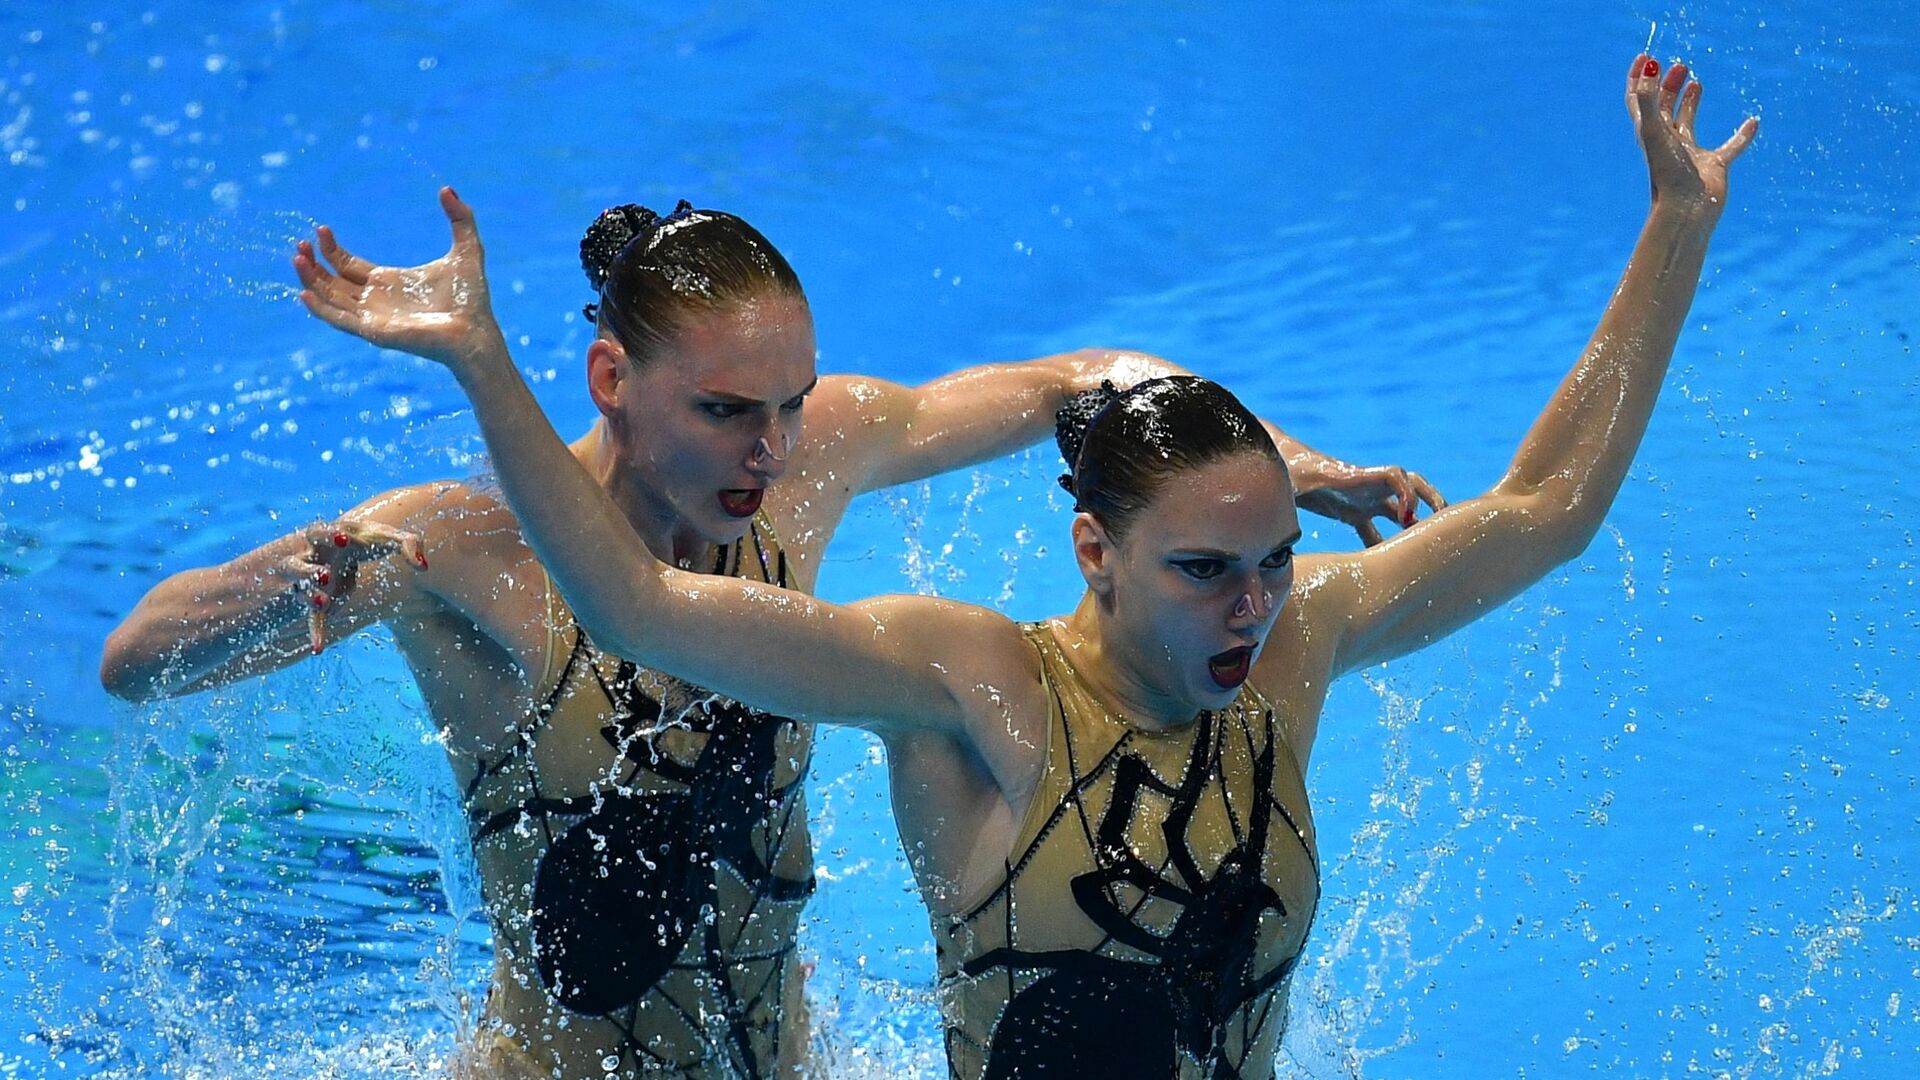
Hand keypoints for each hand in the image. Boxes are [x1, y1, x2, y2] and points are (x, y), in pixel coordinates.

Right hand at [286, 520, 426, 654]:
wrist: (337, 554)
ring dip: (311, 591)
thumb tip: (423, 567)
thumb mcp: (386, 539)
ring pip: (301, 580)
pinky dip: (317, 631)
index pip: (331, 529)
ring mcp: (312, 575)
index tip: (345, 540)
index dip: (334, 534)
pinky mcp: (314, 599)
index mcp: (336, 534)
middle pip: (310, 544)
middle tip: (328, 568)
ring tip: (323, 604)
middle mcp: (318, 552)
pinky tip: (318, 648)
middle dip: (318, 552)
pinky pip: (312, 616)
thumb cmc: (364, 542)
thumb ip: (409, 544)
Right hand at [294, 186, 508, 372]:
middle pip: (332, 281)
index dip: (331, 250)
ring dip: (310, 280)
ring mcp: (372, 317)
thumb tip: (448, 189)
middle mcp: (375, 300)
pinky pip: (338, 321)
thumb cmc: (470, 298)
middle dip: (313, 263)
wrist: (476, 331)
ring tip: (297, 257)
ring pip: (329, 298)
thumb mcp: (466, 249)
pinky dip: (320, 309)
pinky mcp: (374, 331)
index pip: (347, 265)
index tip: (321, 229)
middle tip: (300, 243)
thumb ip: (460, 219)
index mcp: (388, 282)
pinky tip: (304, 293)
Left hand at [1294, 461, 1445, 546]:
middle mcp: (1363, 487)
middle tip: (1442, 523)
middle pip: (1410, 484)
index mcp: (1354, 479)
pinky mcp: (1351, 510)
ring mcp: (1360, 498)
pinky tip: (1388, 568)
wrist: (1279, 461)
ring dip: (1417, 521)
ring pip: (1399, 506)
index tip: (1408, 515)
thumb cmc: (1284, 472)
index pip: (1393, 475)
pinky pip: (1375, 527)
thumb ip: (1291, 505)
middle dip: (1431, 499)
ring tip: (1428, 547)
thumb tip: (1284, 546)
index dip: (1407, 492)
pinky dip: (1386, 543)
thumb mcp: (1288, 487)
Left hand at [1627, 54, 1757, 220]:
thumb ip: (1648, 101)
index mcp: (1650, 134)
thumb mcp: (1655, 132)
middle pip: (1663, 109)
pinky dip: (1741, 136)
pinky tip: (1753, 122)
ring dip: (1690, 103)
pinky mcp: (1714, 167)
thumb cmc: (1668, 174)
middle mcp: (1668, 144)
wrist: (1687, 211)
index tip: (1647, 58)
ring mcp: (1690, 156)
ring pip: (1687, 125)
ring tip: (1697, 82)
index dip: (1639, 80)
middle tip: (1680, 66)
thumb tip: (1650, 68)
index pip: (1639, 102)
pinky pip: (1731, 147)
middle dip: (1668, 87)